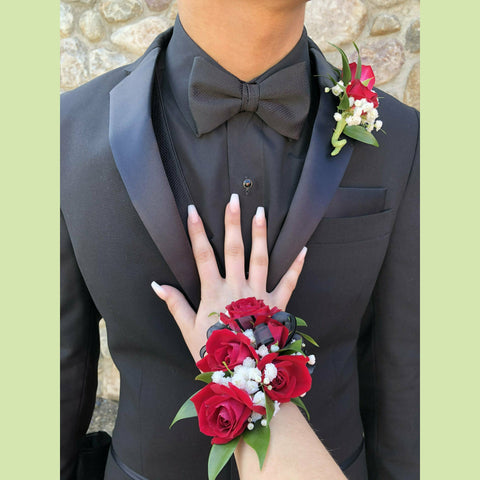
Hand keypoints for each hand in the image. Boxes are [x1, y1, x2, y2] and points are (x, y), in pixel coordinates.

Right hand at [151, 193, 306, 362]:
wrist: (244, 375)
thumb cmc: (214, 353)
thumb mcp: (188, 330)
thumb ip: (175, 305)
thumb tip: (157, 284)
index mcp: (213, 292)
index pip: (202, 255)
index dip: (196, 232)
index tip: (191, 210)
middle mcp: (237, 288)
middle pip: (234, 249)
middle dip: (232, 222)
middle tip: (235, 199)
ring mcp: (258, 295)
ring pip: (260, 259)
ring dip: (260, 234)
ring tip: (262, 212)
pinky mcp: (277, 305)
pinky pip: (289, 282)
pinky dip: (296, 266)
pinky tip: (303, 248)